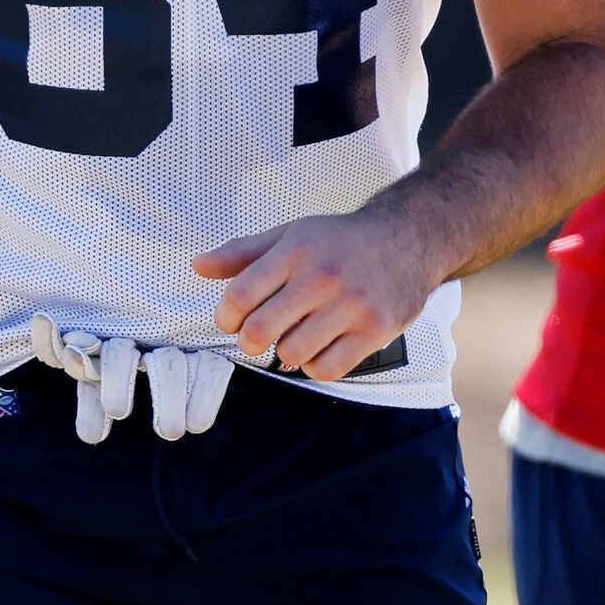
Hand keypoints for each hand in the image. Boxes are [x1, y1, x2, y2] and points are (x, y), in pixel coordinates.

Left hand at [196, 212, 440, 382]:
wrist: (407, 238)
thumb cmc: (339, 241)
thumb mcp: (291, 235)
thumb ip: (243, 252)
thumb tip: (197, 265)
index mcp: (295, 250)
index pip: (240, 295)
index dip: (226, 316)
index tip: (232, 320)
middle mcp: (322, 276)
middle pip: (260, 330)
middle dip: (250, 341)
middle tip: (259, 336)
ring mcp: (351, 305)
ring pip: (291, 353)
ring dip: (286, 352)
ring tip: (296, 337)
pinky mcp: (375, 329)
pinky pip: (327, 368)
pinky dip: (315, 366)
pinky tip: (320, 348)